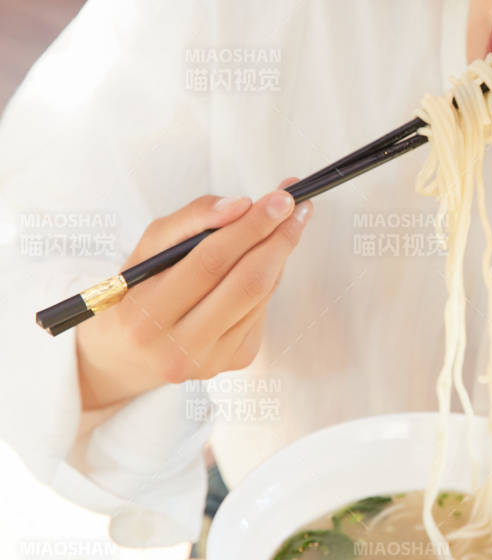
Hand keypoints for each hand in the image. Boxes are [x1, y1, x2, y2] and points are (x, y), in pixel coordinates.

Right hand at [75, 178, 312, 412]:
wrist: (127, 353)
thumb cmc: (137, 290)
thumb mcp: (147, 248)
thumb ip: (191, 220)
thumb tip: (242, 205)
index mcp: (147, 315)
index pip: (211, 262)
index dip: (251, 226)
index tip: (280, 197)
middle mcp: (179, 347)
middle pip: (247, 283)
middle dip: (278, 238)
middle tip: (296, 206)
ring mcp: (211, 360)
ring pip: (261, 296)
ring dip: (279, 255)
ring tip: (287, 224)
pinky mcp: (234, 362)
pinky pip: (261, 310)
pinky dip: (267, 279)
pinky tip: (263, 261)